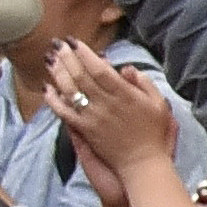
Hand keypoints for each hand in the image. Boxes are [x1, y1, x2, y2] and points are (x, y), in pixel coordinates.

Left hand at [41, 39, 178, 181]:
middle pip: (80, 75)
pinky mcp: (85, 130)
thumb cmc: (153, 134)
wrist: (143, 164)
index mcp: (124, 95)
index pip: (99, 68)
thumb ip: (144, 83)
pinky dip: (53, 99)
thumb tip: (126, 68)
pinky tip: (47, 88)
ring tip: (50, 58)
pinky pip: (64, 112)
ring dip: (58, 73)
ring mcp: (93, 117)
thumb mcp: (159, 105)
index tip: (75, 42)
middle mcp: (105, 104)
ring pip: (69, 90)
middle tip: (57, 44)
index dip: (84, 53)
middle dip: (67, 57)